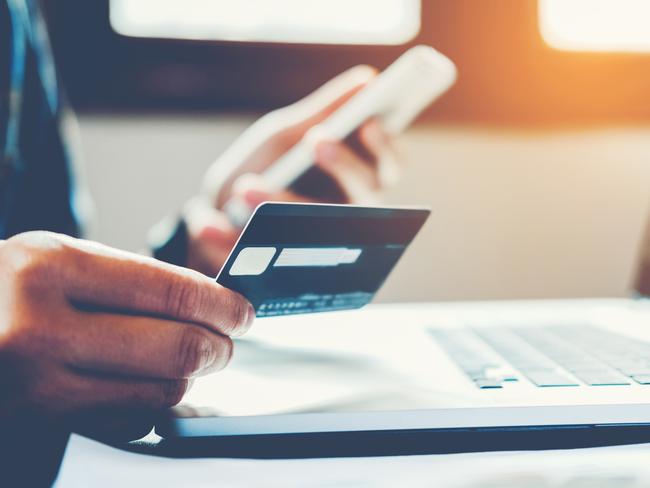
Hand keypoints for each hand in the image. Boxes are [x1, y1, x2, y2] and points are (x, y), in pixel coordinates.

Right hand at [0, 232, 252, 439]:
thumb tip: (208, 303)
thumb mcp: (50, 261)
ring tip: (183, 361)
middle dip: (218, 347)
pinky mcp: (40, 431)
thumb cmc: (2, 295)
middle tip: (226, 343)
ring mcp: (35, 389)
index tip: (242, 312)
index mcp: (48, 269)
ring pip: (162, 392)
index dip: (222, 305)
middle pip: (177, 348)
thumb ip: (126, 280)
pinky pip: (130, 424)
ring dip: (187, 378)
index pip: (170, 291)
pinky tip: (140, 385)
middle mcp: (38, 329)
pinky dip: (150, 405)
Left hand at [185, 65, 402, 275]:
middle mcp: (344, 215)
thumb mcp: (285, 135)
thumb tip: (367, 79)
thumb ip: (323, 112)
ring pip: (318, 232)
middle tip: (317, 140)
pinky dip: (228, 241)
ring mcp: (316, 248)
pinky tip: (206, 224)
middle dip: (344, 166)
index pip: (387, 165)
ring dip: (281, 205)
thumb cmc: (263, 167)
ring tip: (244, 187)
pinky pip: (264, 261)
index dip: (385, 148)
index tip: (369, 123)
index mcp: (351, 179)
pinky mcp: (280, 274)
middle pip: (366, 197)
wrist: (214, 214)